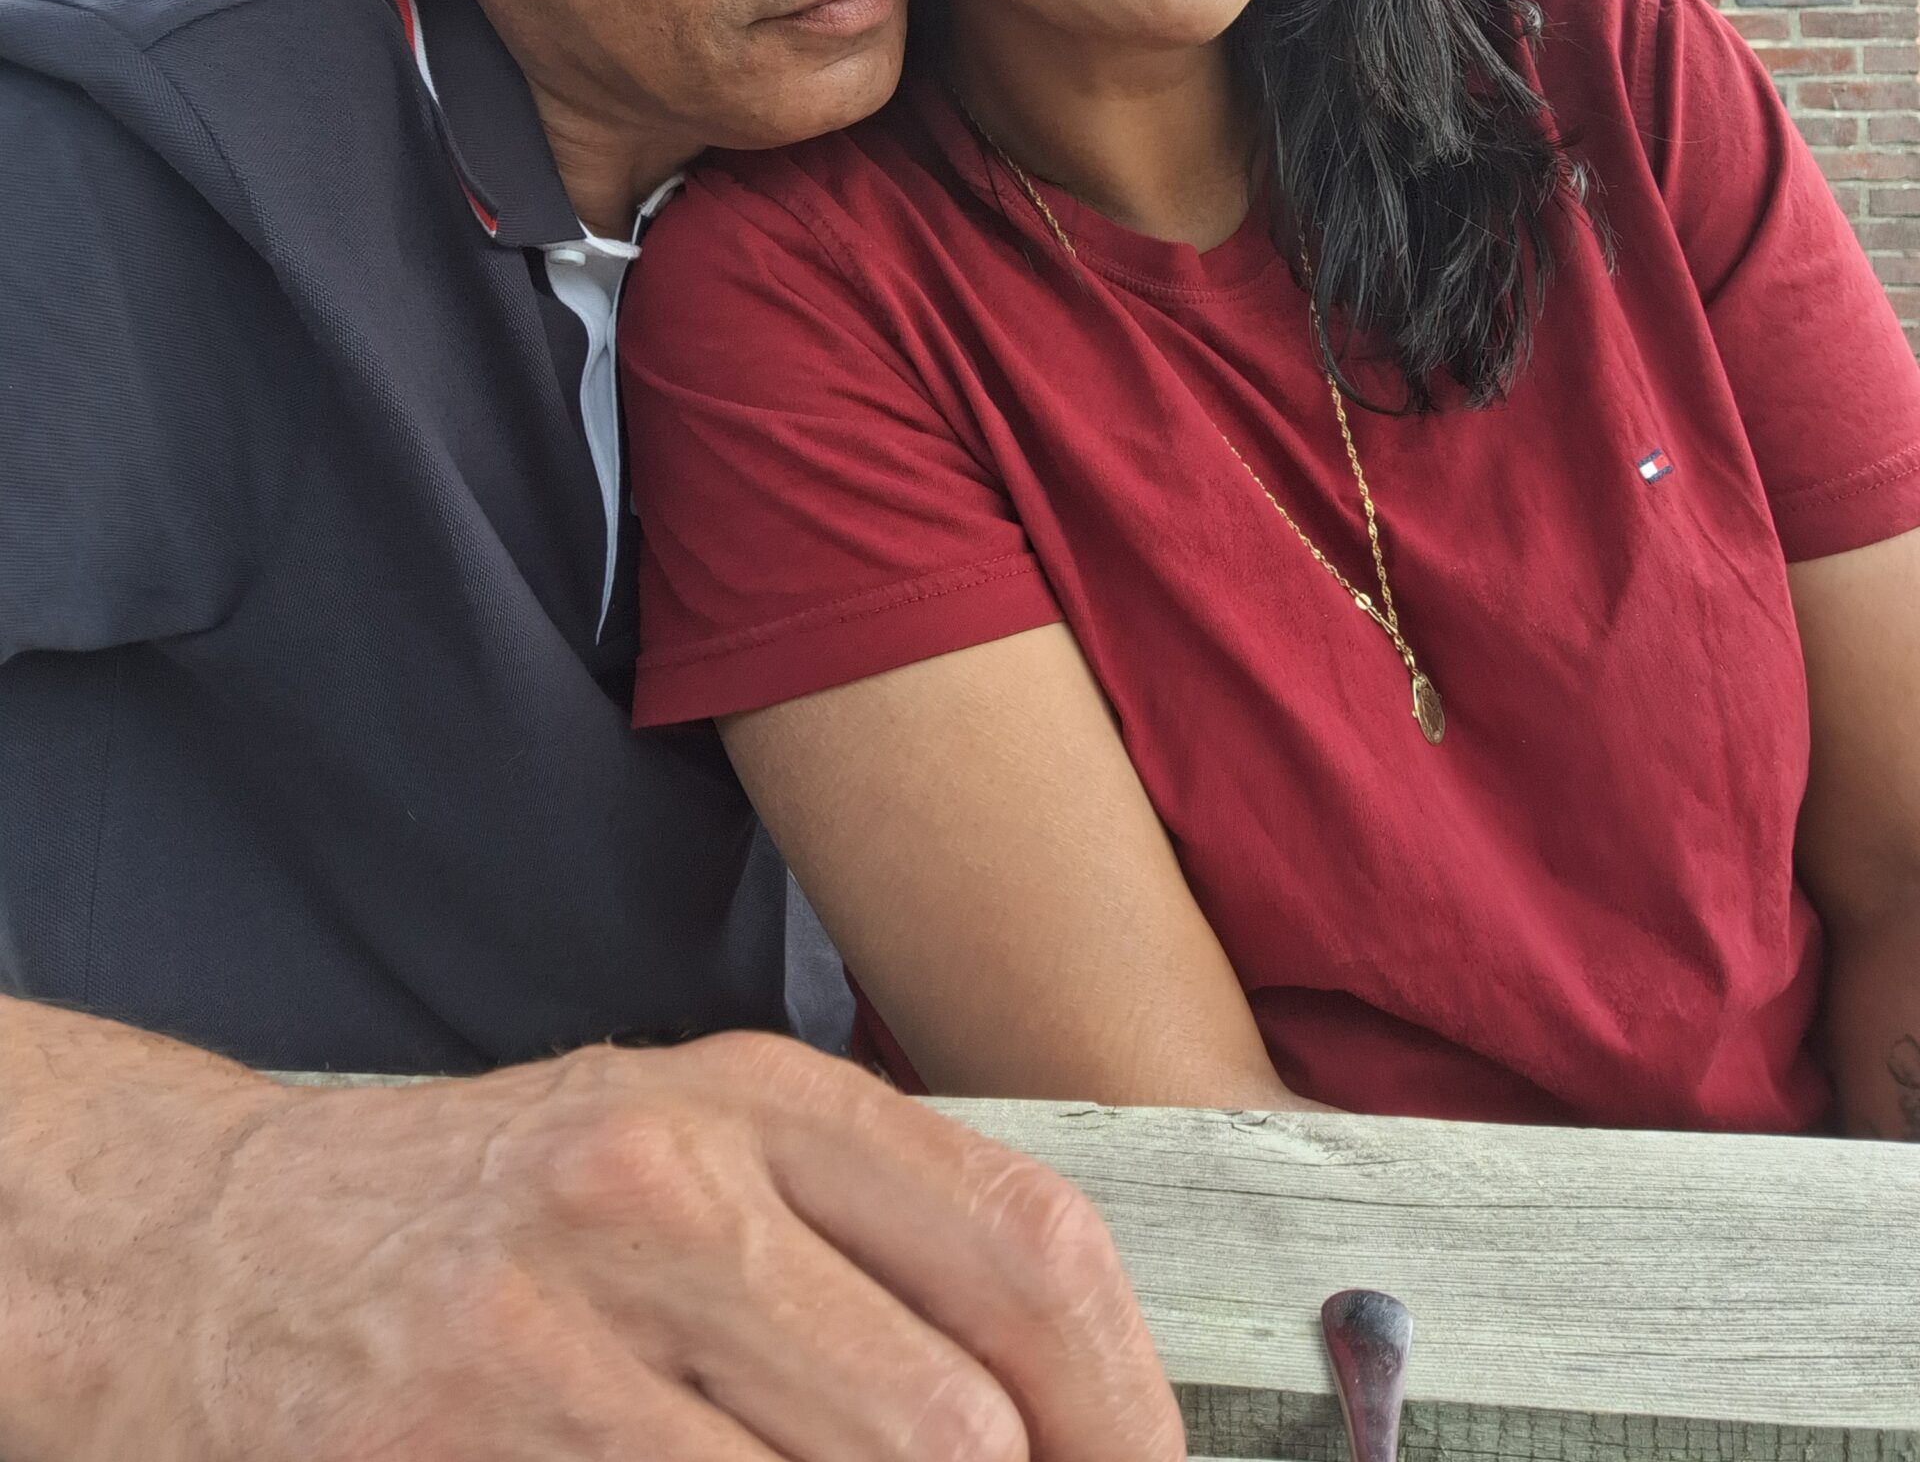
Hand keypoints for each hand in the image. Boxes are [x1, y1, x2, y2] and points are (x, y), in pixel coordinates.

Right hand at [12, 1022, 1183, 1461]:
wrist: (227, 1247)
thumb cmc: (500, 1211)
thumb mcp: (691, 1156)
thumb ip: (865, 1242)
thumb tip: (1053, 1404)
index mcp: (758, 1095)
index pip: (1026, 1240)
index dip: (1126, 1400)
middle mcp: (673, 1181)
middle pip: (956, 1411)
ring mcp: (564, 1315)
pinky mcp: (472, 1428)